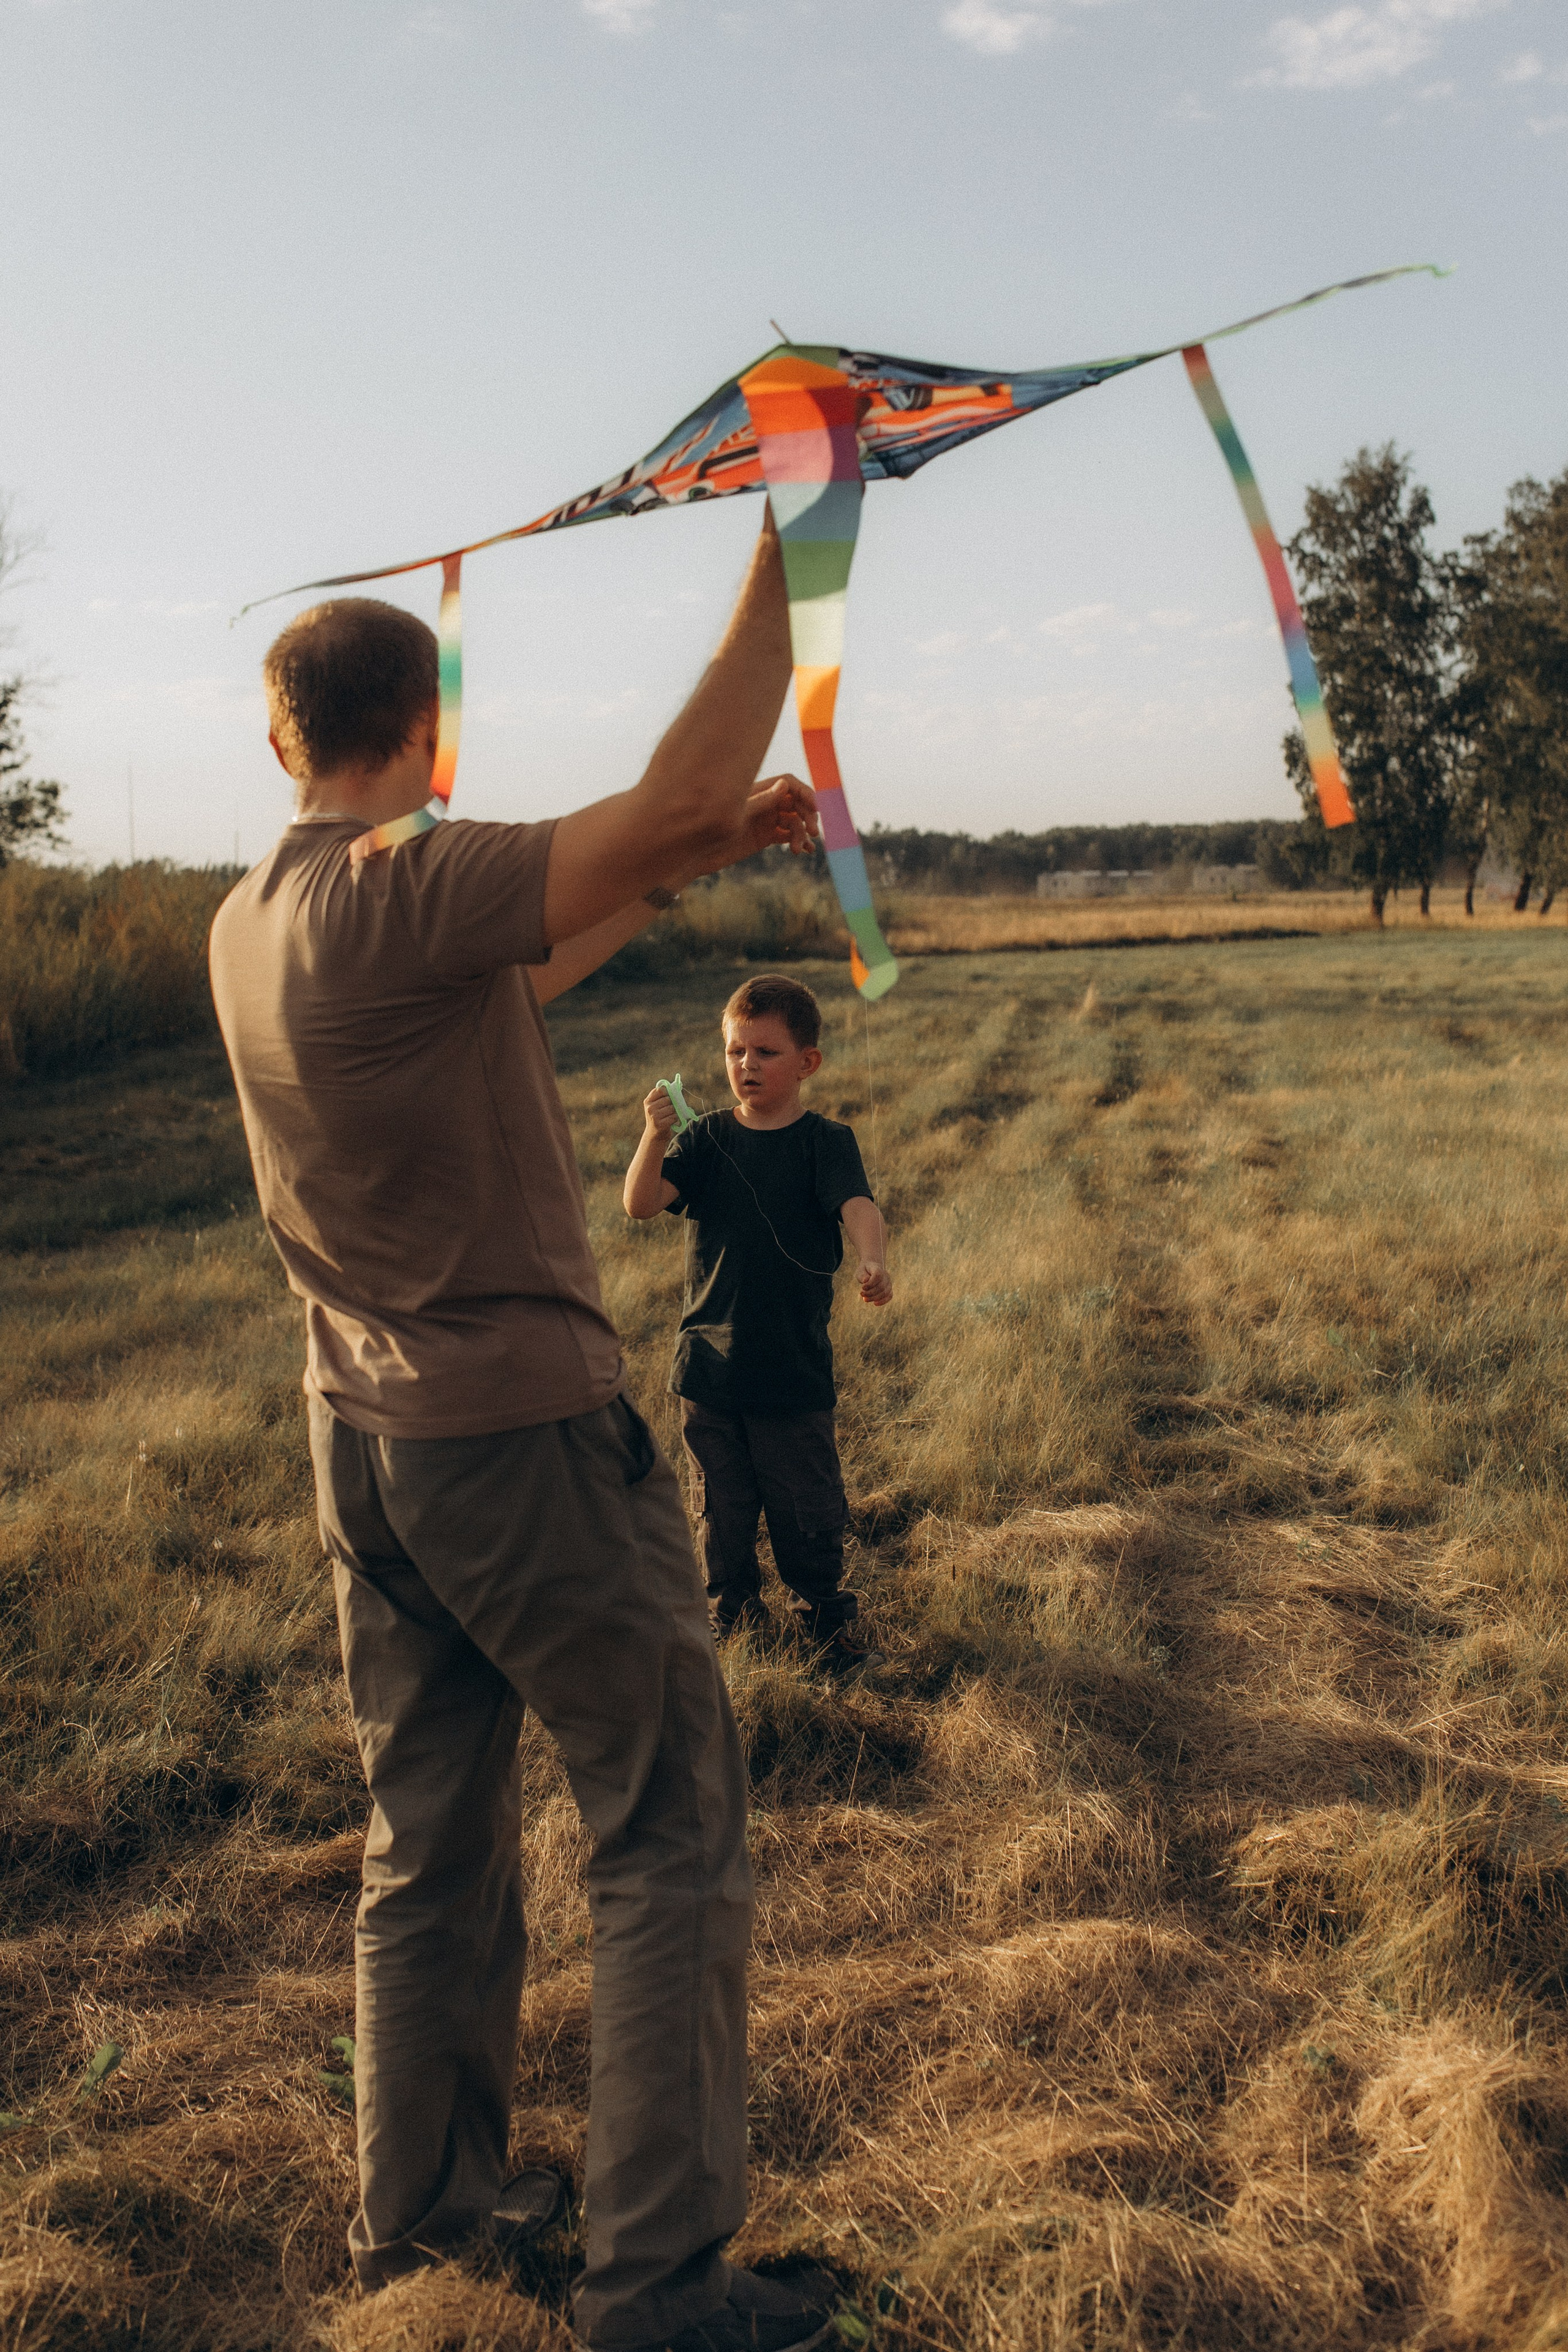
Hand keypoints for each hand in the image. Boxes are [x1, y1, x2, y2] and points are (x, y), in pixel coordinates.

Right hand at [643, 1085, 678, 1137]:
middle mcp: (649, 1108)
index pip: (660, 1090)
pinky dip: (675, 1119)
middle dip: (672, 1104)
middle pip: (668, 1099)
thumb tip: (677, 1086)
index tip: (669, 1096)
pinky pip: (674, 1117)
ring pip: (672, 1108)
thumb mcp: (654, 1107)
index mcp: (647, 1101)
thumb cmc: (657, 1119)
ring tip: (668, 1117)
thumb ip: (661, 1098)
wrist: (654, 1136)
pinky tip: (670, 1122)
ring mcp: (654, 1116)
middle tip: (669, 1110)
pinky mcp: (660, 1124)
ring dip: (674, 1112)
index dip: (667, 1092)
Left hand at [697, 773, 817, 874]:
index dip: (804, 793)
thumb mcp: (737, 814)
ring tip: (799, 849)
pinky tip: (806, 850)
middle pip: (796, 802)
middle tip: (813, 832)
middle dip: (808, 815)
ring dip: (802, 833)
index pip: (789, 783)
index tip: (814, 808)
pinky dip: (799, 841)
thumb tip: (785, 784)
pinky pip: (788, 836)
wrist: (696, 853)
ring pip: (794, 822)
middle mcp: (764, 803)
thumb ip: (761, 800)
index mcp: (757, 791)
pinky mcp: (764, 837)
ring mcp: (765, 820)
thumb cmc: (710, 830)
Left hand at [857, 1261, 892, 1306]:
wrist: (872, 1268)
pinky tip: (875, 1303)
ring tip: (865, 1299)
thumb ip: (862, 1275)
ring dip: (874, 1298)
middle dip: (870, 1293)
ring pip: (885, 1293)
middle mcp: (886, 1276)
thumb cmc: (865, 1271)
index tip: (862, 1287)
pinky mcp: (889, 1289)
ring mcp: (888, 1283)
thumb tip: (866, 1280)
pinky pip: (889, 1296)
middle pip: (881, 1287)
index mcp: (878, 1269)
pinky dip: (883, 1301)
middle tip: (861, 1294)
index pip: (877, 1276)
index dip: (870, 1283)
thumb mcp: (860, 1271)